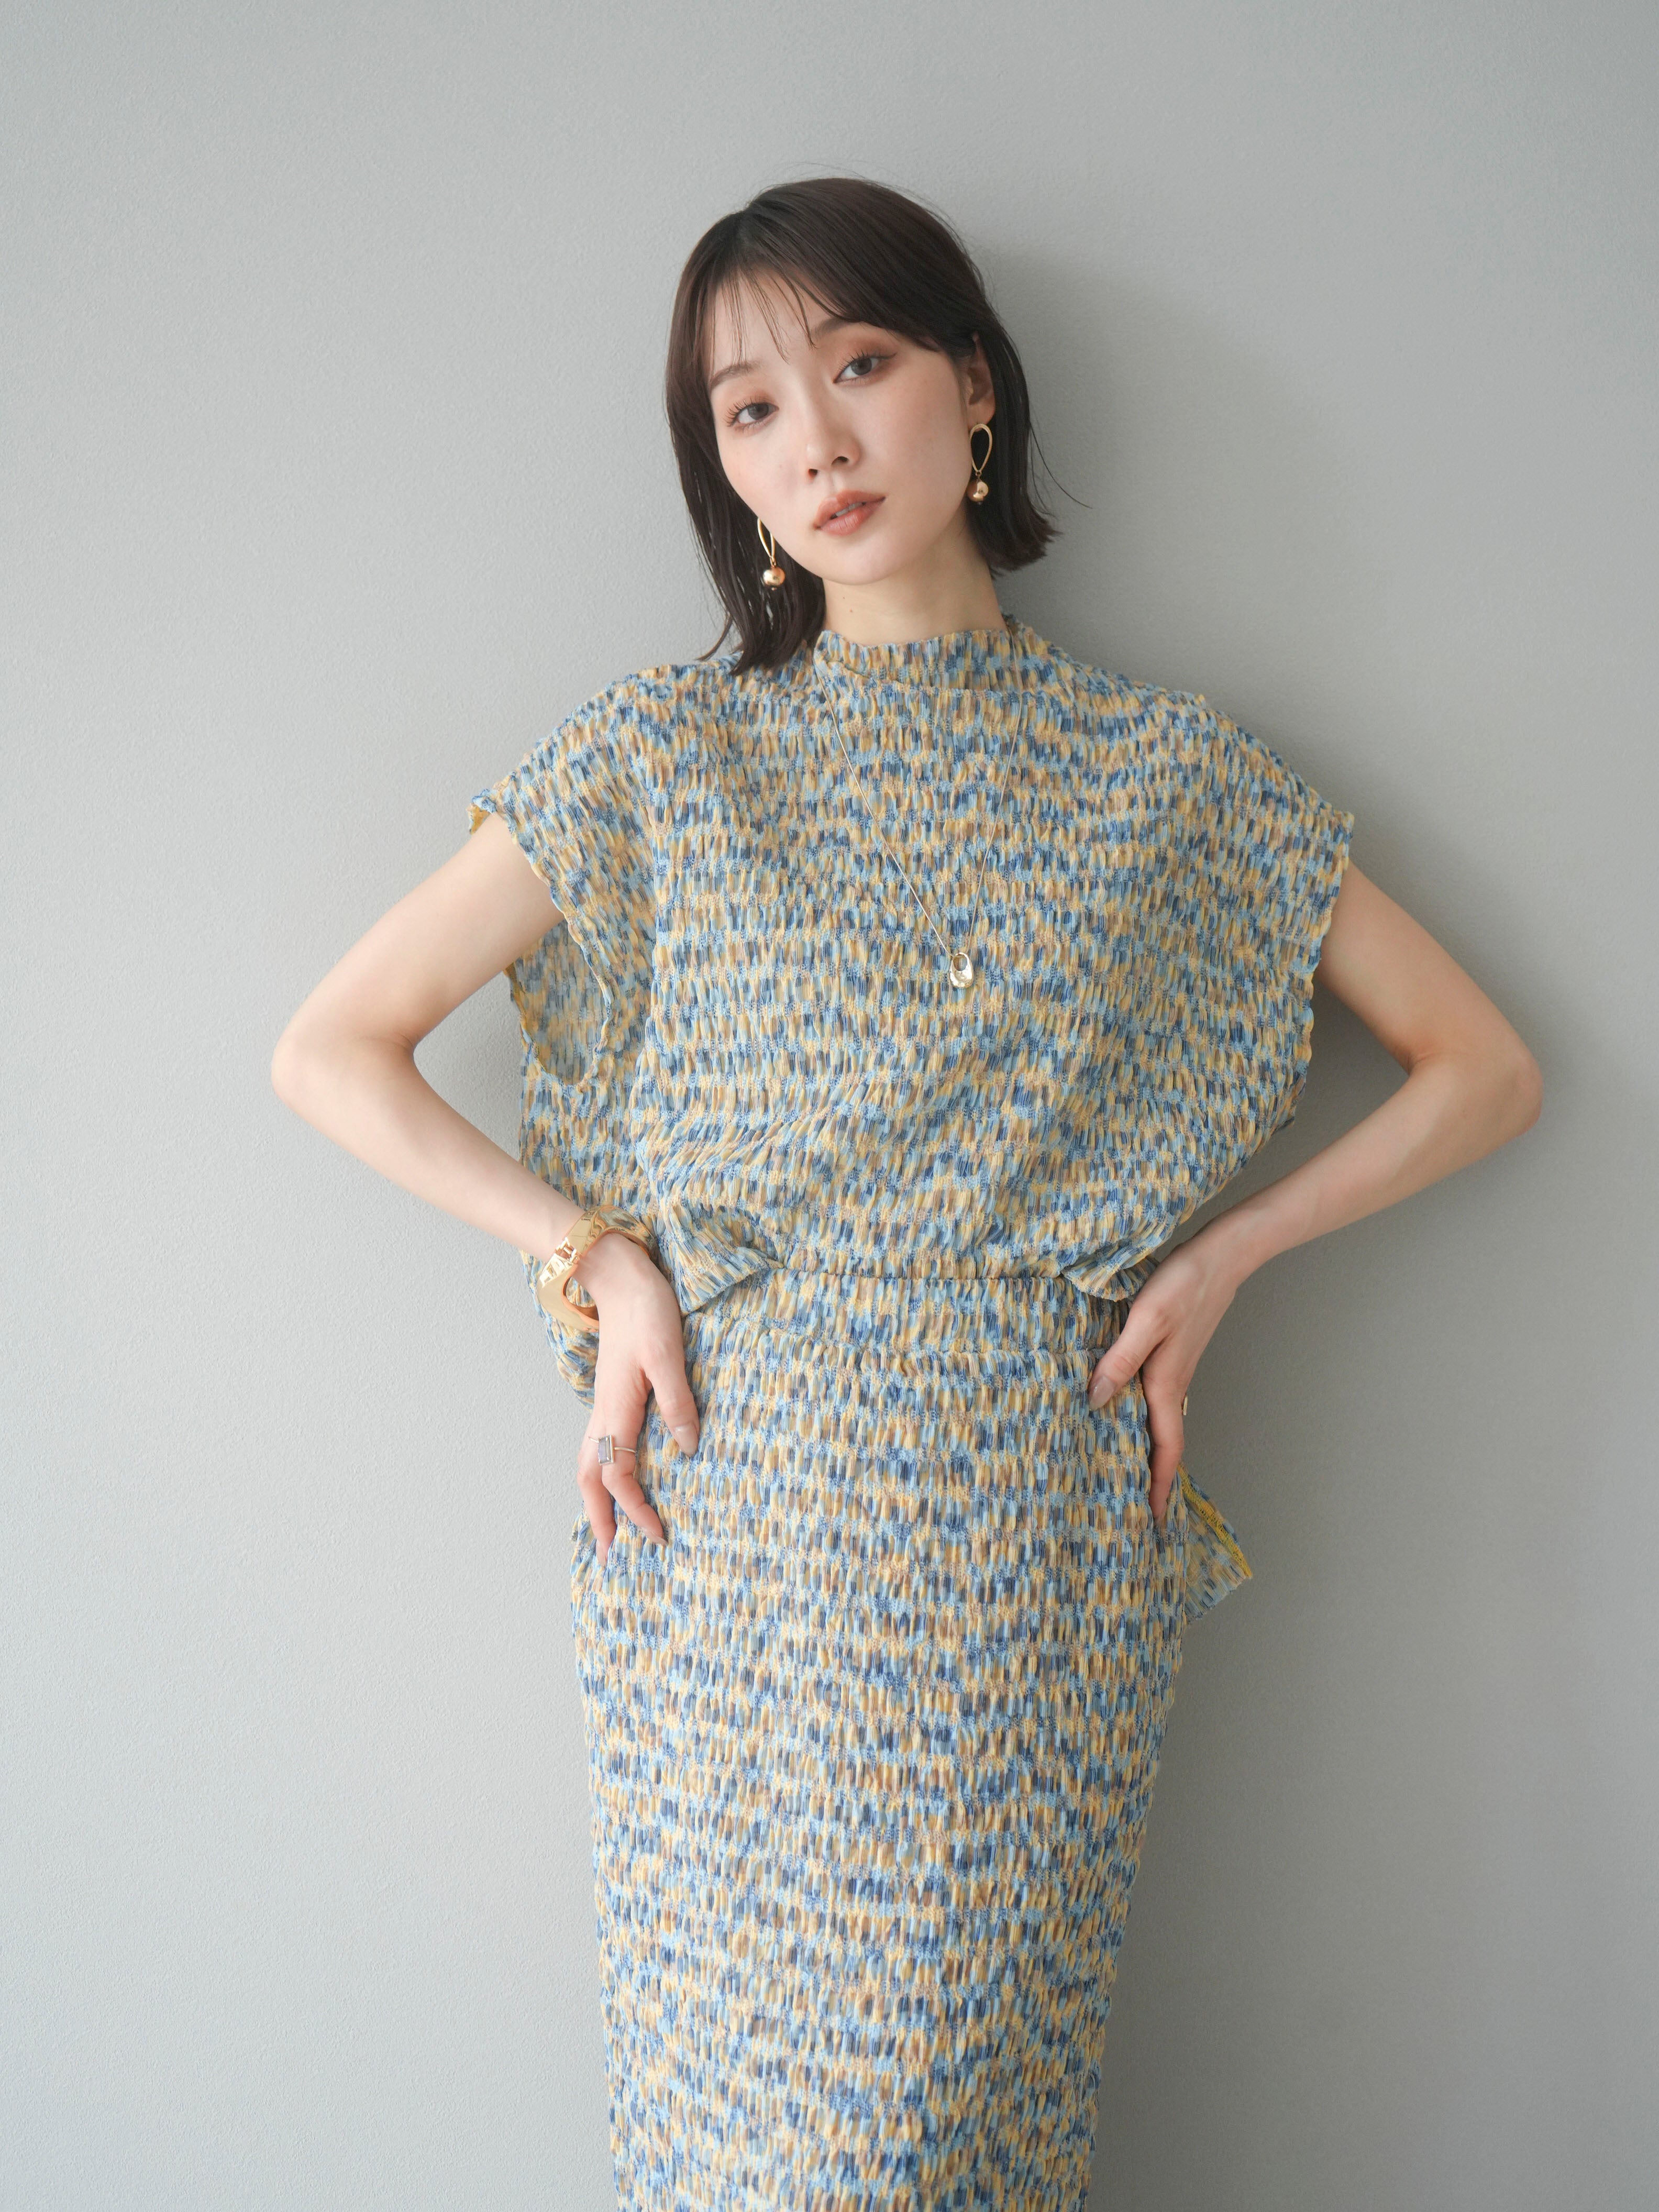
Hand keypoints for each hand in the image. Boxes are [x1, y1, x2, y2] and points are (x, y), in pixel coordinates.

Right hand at [572, 1231, 700, 1564]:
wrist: (619, 1276)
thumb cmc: (646, 1311)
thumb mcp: (668, 1355)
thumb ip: (677, 1402)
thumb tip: (687, 1448)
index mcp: (617, 1410)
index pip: (618, 1476)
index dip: (635, 1510)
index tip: (658, 1535)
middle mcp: (604, 1414)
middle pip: (590, 1479)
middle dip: (599, 1520)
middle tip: (610, 1558)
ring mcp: (605, 1405)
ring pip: (589, 1464)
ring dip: (596, 1501)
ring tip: (608, 1531)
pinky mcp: (612, 1395)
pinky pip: (600, 1447)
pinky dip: (602, 1475)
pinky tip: (617, 1480)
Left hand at [1086, 1229, 1241, 1529]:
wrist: (1223, 1255)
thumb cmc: (1184, 1284)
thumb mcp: (1146, 1320)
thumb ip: (1119, 1360)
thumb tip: (1094, 1402)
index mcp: (1167, 1384)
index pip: (1165, 1450)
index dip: (1159, 1487)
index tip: (1153, 1522)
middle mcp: (1174, 1385)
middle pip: (1163, 1445)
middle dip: (1151, 1481)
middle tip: (1131, 1511)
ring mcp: (1175, 1371)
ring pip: (1161, 1424)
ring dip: (1149, 1452)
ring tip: (1125, 1475)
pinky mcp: (1173, 1355)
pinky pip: (1158, 1402)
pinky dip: (1146, 1421)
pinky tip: (1126, 1416)